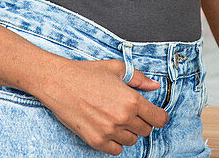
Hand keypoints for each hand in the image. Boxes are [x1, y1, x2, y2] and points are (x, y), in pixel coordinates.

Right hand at [35, 58, 168, 155]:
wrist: (59, 82)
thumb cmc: (86, 73)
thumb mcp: (117, 69)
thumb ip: (139, 78)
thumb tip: (154, 86)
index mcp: (131, 100)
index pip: (159, 119)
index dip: (158, 116)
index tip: (153, 114)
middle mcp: (123, 118)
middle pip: (146, 131)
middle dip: (141, 122)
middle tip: (129, 112)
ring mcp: (109, 131)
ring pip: (132, 141)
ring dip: (128, 132)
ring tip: (116, 118)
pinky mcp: (96, 141)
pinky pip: (116, 150)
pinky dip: (115, 142)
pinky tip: (108, 128)